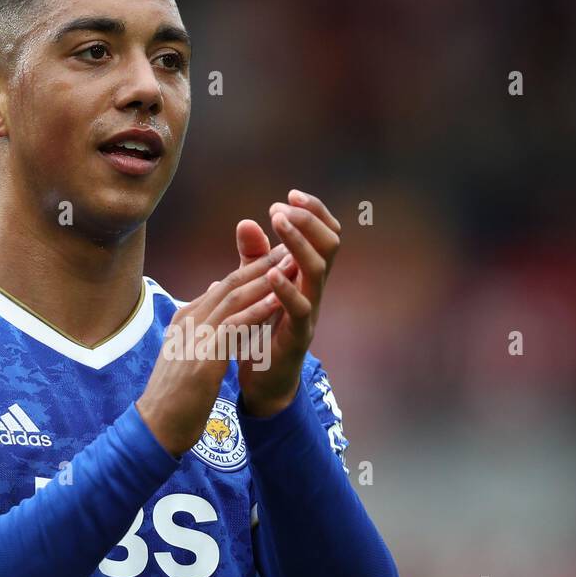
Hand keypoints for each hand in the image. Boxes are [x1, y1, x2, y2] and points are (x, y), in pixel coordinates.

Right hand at [136, 245, 289, 456]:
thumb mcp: (187, 353)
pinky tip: (277, 300)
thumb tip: (212, 293)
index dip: (252, 268)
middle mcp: (189, 321)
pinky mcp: (202, 358)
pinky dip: (257, 311)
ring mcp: (194, 338)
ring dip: (264, 280)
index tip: (278, 255)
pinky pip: (234, 327)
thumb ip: (200, 324)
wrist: (156, 428)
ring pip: (233, 299)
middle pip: (229, 283)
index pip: (222, 285)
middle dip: (262, 264)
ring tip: (290, 264)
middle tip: (290, 246)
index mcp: (186, 319)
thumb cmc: (175, 395)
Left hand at [234, 189, 340, 415]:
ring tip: (278, 222)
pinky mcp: (298, 336)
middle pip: (330, 245)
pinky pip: (300, 309)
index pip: (324, 234)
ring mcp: (310, 312)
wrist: (263, 380)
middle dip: (308, 220)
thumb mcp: (255, 286)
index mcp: (307, 274)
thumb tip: (245, 221)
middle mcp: (315, 289)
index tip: (288, 196)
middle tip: (281, 208)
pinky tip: (270, 273)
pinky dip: (287, 289)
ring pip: (318, 270)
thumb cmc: (262, 329)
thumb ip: (253, 257)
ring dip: (298, 242)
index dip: (312, 212)